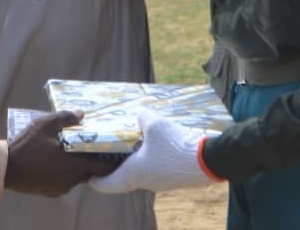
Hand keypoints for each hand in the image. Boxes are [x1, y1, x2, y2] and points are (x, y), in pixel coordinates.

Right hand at [5, 111, 120, 196]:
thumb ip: (65, 118)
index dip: (112, 160)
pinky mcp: (51, 191)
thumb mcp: (45, 124)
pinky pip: (65, 181)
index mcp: (75, 166)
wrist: (6, 169)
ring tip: (76, 152)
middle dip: (94, 161)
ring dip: (78, 166)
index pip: (103, 167)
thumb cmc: (27, 146)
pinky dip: (66, 172)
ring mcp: (61, 188)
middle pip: (91, 172)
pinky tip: (59, 161)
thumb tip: (82, 113)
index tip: (117, 151)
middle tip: (95, 147)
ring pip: (77, 177)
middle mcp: (71, 180)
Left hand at [89, 111, 220, 193]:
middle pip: (123, 178)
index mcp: (133, 174)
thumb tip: (139, 114)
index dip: (96, 181)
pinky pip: (156, 170)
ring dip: (134, 162)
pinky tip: (154, 145)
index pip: (107, 185)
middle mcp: (145, 182)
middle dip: (115, 168)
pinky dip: (150, 160)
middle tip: (109, 155)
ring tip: (131, 144)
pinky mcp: (174, 178)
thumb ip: (142, 118)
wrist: (209, 159)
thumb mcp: (155, 124)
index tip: (90, 176)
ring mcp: (161, 183)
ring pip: (141, 174)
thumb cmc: (175, 145)